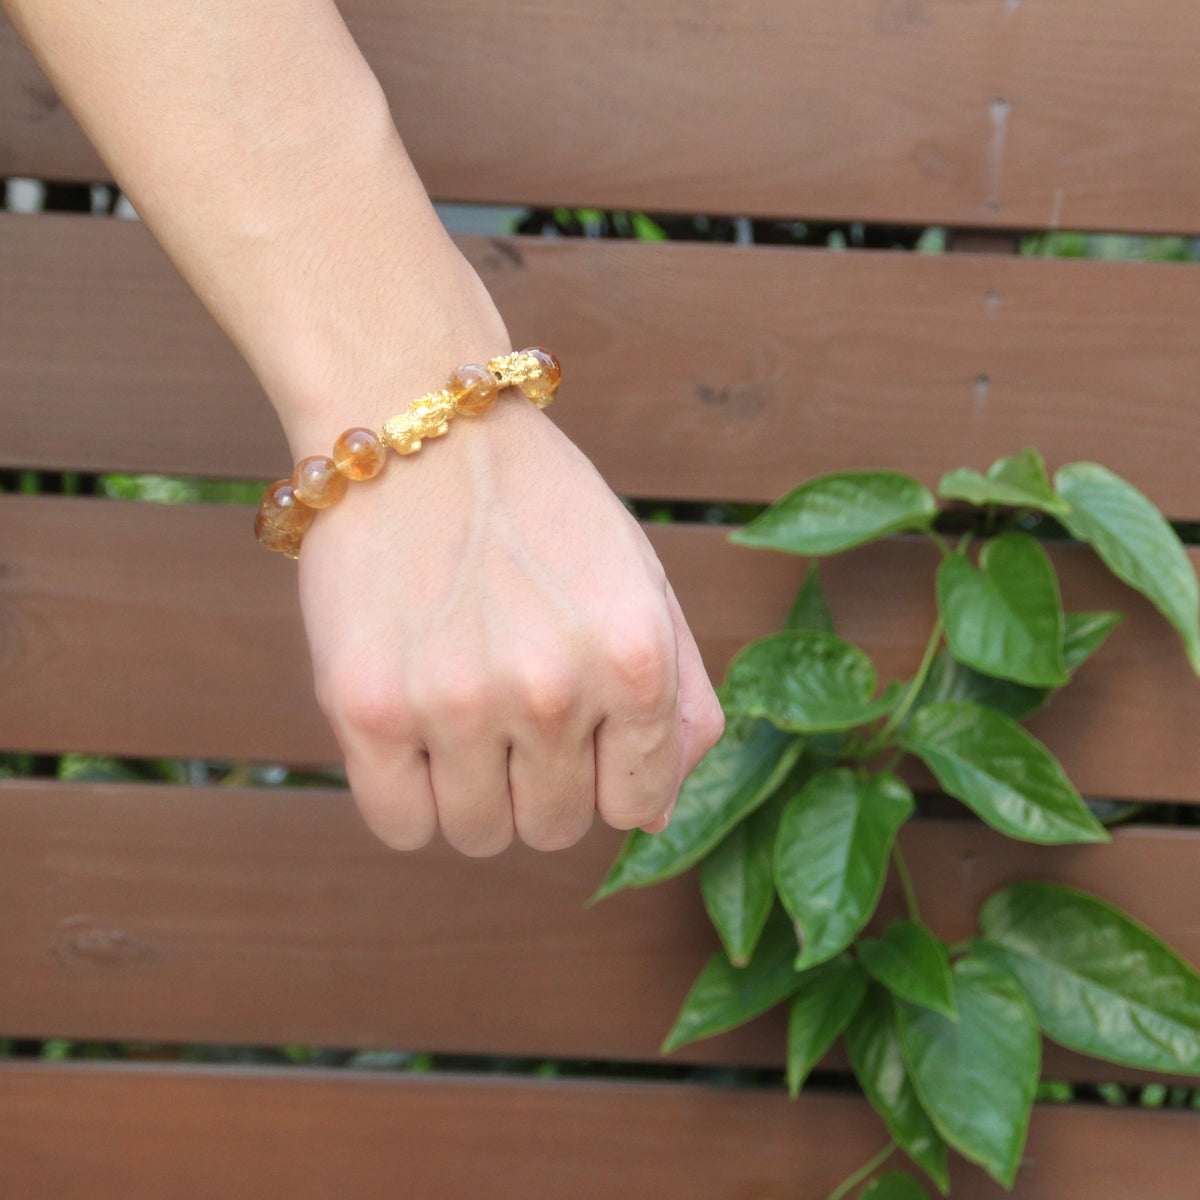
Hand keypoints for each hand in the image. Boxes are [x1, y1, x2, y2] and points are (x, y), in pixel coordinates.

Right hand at [295, 388, 725, 855]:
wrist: (420, 426)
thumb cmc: (541, 509)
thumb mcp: (641, 580)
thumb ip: (678, 701)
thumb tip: (653, 820)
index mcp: (635, 659)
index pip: (637, 804)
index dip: (606, 775)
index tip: (577, 731)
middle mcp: (553, 691)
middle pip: (556, 828)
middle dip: (541, 783)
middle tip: (510, 704)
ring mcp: (456, 704)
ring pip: (479, 835)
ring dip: (474, 792)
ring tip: (460, 708)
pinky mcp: (366, 708)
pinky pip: (400, 826)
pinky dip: (409, 798)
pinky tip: (412, 732)